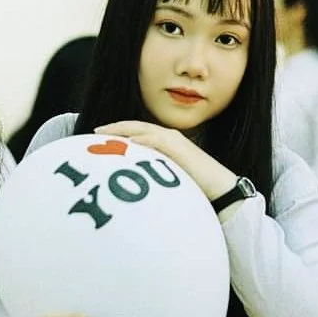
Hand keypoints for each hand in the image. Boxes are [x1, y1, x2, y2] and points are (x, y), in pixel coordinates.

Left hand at [95, 121, 237, 200]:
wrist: (221, 189)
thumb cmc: (198, 187)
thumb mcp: (171, 178)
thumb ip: (156, 175)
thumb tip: (136, 184)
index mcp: (167, 142)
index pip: (139, 132)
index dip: (119, 132)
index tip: (101, 137)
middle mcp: (169, 137)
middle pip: (136, 127)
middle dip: (115, 128)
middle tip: (96, 132)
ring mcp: (174, 141)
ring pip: (143, 130)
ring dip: (122, 131)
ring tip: (105, 134)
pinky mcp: (179, 148)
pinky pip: (156, 141)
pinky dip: (142, 140)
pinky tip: (128, 143)